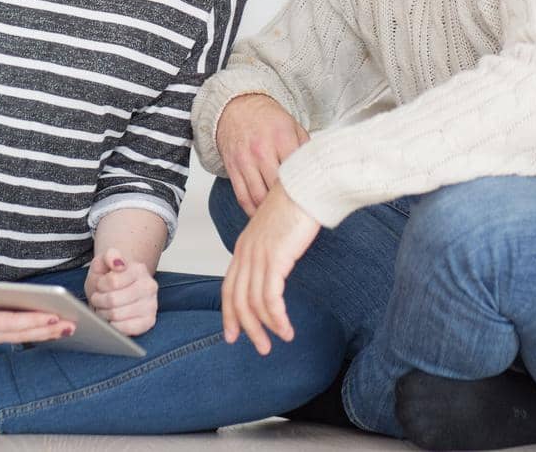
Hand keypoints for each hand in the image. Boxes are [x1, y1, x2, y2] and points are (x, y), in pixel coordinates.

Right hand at [0, 272, 74, 345]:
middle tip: (71, 324)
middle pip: (22, 334)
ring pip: (24, 337)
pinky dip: (38, 332)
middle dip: (47, 330)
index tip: (52, 316)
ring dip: (47, 334)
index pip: (10, 323)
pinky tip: (54, 328)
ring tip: (69, 328)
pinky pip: (20, 336)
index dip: (32, 320)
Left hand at [85, 247, 157, 335]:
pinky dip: (114, 326)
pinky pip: (127, 328)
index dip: (100, 285)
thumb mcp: (103, 262)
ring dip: (104, 313)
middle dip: (99, 301)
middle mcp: (149, 286)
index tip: (100, 285)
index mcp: (139, 269)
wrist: (120, 290)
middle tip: (98, 299)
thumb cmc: (110, 278)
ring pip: (117, 315)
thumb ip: (109, 256)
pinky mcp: (149, 321)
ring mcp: (151, 304)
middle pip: (113, 300)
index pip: (112, 281)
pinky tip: (112, 319)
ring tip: (104, 308)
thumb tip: (118, 263)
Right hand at [216, 92, 309, 215]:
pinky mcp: (232, 168)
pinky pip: (242, 197)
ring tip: (282, 217)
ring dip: (270, 210)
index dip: (304, 190)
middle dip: (288, 203)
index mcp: (281, 138)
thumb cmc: (268, 119)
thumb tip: (319, 172)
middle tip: (299, 213)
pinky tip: (262, 214)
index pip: (296, 172)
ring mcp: (245, 161)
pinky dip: (252, 210)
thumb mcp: (293, 126)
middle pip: (276, 187)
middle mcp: (261, 150)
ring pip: (258, 196)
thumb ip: (306, 149)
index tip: (312, 201)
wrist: (237, 107)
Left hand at [221, 185, 320, 354]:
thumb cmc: (297, 205)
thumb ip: (272, 250)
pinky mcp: (275, 258)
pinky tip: (286, 329)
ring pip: (253, 303)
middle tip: (260, 347)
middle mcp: (246, 252)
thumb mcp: (277, 232)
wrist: (307, 187)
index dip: (229, 313)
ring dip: (266, 327)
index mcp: (244, 246)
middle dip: (246, 327)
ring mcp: (258, 255)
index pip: (229, 286)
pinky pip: (270, 298)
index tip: (233, 335)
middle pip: (237, 299)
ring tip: (281, 340)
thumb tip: (276, 268)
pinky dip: (277, 318)